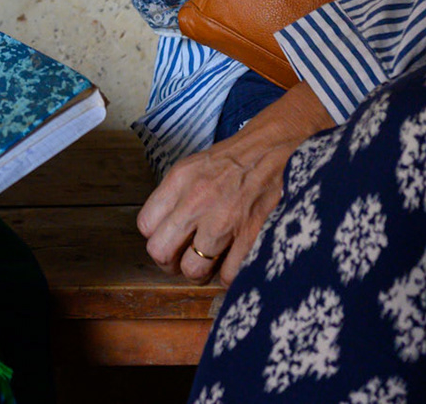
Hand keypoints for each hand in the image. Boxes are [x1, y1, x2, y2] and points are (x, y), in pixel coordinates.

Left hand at [135, 83, 333, 282]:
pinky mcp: (252, 236)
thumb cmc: (236, 162)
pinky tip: (234, 261)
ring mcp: (224, 221)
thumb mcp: (194, 167)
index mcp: (180, 181)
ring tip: (211, 262)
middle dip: (171, 263)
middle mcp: (197, 201)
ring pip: (193, 270)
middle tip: (185, 260)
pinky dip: (229, 275)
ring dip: (201, 272)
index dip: (158, 238)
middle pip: (161, 252)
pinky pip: (227, 276)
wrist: (279, 149)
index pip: (146, 225)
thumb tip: (162, 232)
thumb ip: (174, 197)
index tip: (170, 240)